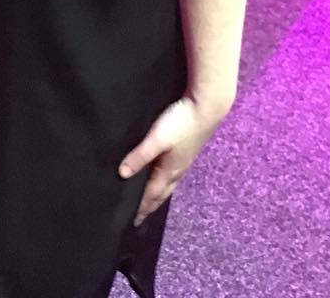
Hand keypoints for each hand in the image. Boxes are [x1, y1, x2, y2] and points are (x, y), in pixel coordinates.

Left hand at [118, 96, 228, 224]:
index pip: (152, 195)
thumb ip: (140, 155)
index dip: (142, 208)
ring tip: (150, 200)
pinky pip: (173, 174)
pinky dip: (165, 181)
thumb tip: (122, 174)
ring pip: (168, 184)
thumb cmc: (181, 123)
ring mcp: (184, 161)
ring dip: (158, 194)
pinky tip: (163, 174)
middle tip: (140, 216)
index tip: (134, 221)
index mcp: (170, 171)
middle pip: (162, 193)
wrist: (207, 107)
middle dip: (151, 205)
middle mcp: (178, 170)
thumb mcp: (157, 139)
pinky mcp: (187, 151)